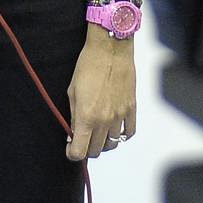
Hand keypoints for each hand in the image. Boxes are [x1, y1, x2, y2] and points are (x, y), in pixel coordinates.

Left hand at [65, 32, 136, 160]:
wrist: (110, 49)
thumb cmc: (87, 66)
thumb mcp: (72, 92)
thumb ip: (74, 116)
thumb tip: (73, 134)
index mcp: (87, 117)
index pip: (79, 152)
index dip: (72, 153)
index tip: (70, 148)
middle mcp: (104, 121)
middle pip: (95, 151)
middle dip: (86, 148)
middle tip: (82, 138)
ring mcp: (120, 116)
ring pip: (112, 144)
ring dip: (103, 142)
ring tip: (98, 132)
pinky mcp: (131, 108)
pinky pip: (129, 132)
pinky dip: (121, 135)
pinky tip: (114, 128)